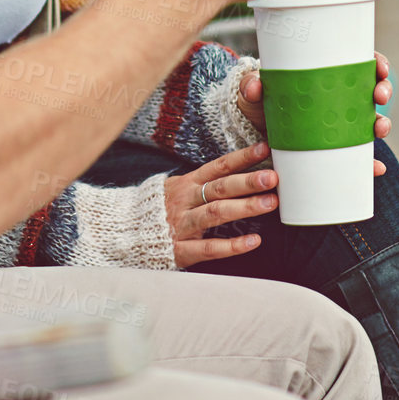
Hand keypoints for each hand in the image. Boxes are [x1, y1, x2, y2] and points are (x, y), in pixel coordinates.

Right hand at [164, 142, 277, 268]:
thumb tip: (244, 171)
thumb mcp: (180, 189)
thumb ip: (206, 183)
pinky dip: (232, 246)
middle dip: (247, 182)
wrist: (126, 233)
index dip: (241, 158)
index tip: (264, 150)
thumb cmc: (162, 209)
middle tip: (272, 178)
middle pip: (220, 188)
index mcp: (187, 183)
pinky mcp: (180, 249)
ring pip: (215, 213)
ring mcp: (182, 225)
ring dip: (244, 207)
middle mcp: (186, 201)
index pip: (218, 166)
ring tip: (270, 203)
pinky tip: (254, 241)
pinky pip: (208, 248)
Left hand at [237, 52, 392, 174]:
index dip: (377, 64)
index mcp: (326, 74)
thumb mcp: (252, 89)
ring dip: (382, 124)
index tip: (380, 68)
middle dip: (383, 90)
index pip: (360, 63)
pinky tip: (376, 168)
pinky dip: (369, 162)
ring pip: (371, 120)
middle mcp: (338, 96)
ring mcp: (339, 122)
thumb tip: (254, 88)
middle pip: (372, 89)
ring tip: (380, 129)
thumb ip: (251, 85)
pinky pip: (357, 154)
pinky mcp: (333, 146)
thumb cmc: (258, 100)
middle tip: (379, 97)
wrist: (250, 130)